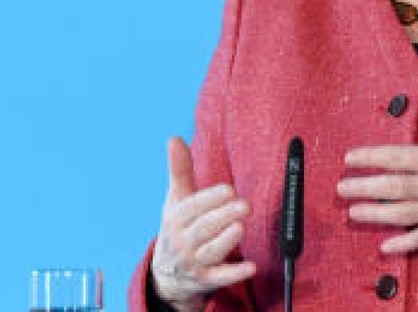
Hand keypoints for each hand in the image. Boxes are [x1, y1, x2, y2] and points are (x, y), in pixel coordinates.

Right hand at [151, 137, 255, 311]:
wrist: (166, 272)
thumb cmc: (178, 227)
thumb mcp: (176, 199)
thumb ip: (179, 170)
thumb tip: (173, 139)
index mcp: (175, 219)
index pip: (192, 208)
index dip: (210, 199)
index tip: (228, 190)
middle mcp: (182, 241)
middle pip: (203, 229)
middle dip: (223, 216)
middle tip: (244, 205)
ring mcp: (194, 262)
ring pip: (210, 252)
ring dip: (226, 241)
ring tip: (240, 228)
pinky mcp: (205, 279)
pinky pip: (220, 277)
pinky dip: (235, 273)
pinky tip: (251, 267)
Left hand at [337, 68, 417, 253]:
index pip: (397, 157)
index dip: (370, 157)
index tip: (350, 158)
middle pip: (391, 187)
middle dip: (363, 187)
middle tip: (340, 188)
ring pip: (400, 213)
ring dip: (374, 213)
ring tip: (353, 213)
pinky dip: (403, 243)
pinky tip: (386, 246)